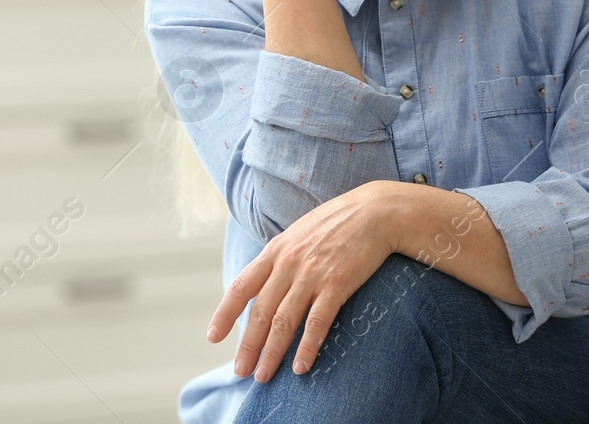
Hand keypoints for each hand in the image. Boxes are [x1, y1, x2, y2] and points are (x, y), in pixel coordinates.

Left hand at [207, 181, 399, 381]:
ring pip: (283, 321)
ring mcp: (311, 274)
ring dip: (271, 353)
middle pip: (260, 312)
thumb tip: (265, 284)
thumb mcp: (299, 233)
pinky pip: (317, 322)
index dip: (225, 314)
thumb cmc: (337, 223)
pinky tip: (300, 366)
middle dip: (248, 345)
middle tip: (240, 372)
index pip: (242, 286)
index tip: (213, 338)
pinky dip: (307, 347)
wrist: (375, 211)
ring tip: (263, 376)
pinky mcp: (336, 284)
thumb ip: (281, 257)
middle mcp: (288, 263)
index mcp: (275, 250)